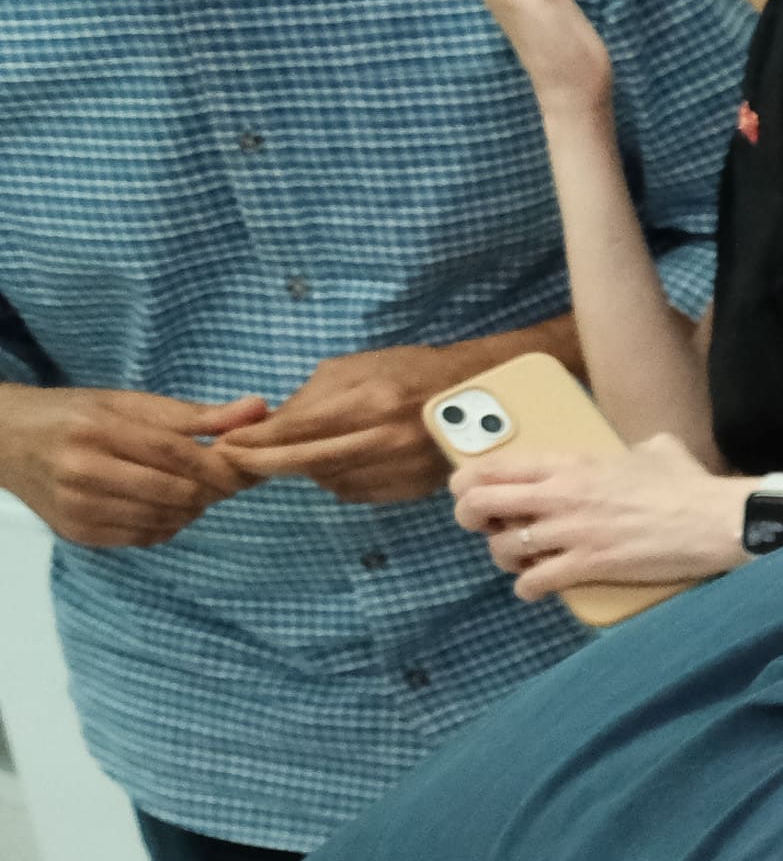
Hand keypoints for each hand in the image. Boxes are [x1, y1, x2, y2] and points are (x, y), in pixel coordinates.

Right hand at [0, 388, 238, 547]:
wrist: (4, 442)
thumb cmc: (71, 415)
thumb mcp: (125, 402)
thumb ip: (193, 414)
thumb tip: (257, 409)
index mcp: (96, 429)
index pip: (177, 454)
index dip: (223, 464)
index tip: (249, 464)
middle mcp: (83, 471)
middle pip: (177, 491)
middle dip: (215, 488)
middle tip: (227, 477)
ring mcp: (78, 507)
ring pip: (167, 519)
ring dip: (194, 507)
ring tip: (193, 487)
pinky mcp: (78, 532)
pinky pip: (146, 536)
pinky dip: (169, 523)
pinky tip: (165, 504)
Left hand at [213, 344, 468, 503]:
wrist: (478, 398)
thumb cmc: (410, 372)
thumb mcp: (354, 369)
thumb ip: (310, 397)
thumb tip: (270, 424)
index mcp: (370, 402)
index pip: (296, 429)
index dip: (254, 439)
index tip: (225, 443)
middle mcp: (384, 440)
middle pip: (304, 462)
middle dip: (262, 463)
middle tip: (232, 461)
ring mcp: (399, 469)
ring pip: (327, 480)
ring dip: (304, 469)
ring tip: (300, 452)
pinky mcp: (408, 489)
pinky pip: (353, 491)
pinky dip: (336, 479)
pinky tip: (339, 462)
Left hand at [451, 443, 743, 601]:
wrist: (715, 520)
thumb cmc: (689, 484)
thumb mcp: (656, 449)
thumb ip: (632, 449)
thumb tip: (640, 451)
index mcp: (570, 464)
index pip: (494, 466)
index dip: (468, 480)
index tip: (469, 491)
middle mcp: (560, 496)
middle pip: (479, 504)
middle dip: (470, 518)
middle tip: (483, 527)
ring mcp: (572, 532)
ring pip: (502, 547)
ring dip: (504, 556)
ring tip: (518, 559)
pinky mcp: (589, 565)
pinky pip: (535, 581)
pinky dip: (527, 588)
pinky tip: (534, 587)